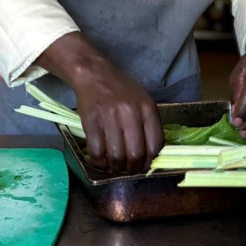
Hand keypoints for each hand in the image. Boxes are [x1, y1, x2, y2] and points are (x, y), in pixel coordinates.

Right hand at [38, 32, 163, 174]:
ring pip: (116, 156)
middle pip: (135, 154)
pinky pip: (97, 151)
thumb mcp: (142, 101)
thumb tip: (150, 155)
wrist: (94, 75)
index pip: (155, 145)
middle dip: (132, 168)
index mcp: (147, 109)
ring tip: (114, 166)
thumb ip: (148, 124)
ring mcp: (109, 117)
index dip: (150, 162)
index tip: (144, 167)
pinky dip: (99, 162)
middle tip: (128, 170)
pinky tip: (101, 160)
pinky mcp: (91, 122)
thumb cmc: (120, 89)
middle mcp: (130, 113)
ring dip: (116, 168)